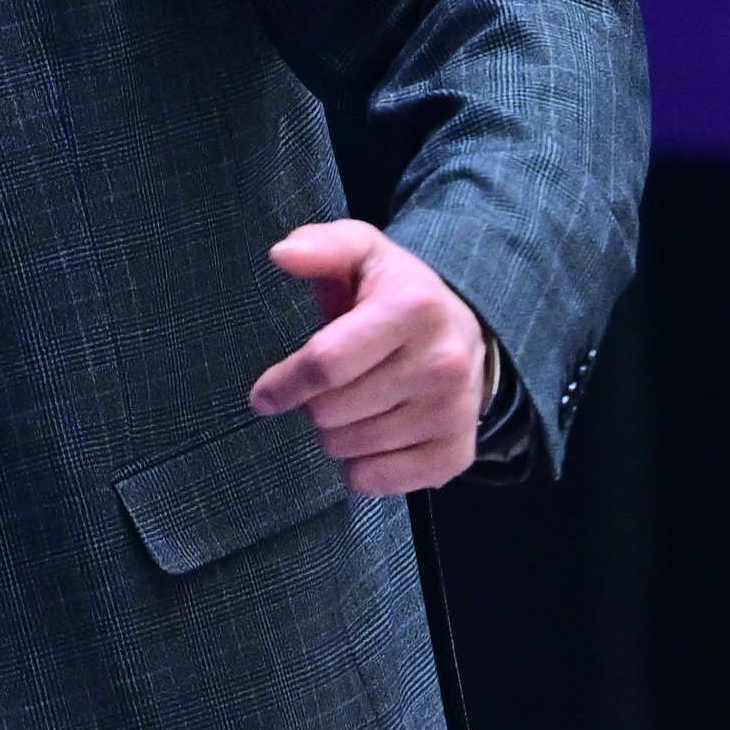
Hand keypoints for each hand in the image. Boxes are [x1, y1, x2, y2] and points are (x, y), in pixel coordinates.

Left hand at [247, 219, 501, 497]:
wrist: (467, 332)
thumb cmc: (396, 292)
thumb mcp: (363, 252)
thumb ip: (322, 247)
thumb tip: (282, 254)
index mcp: (413, 308)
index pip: (326, 363)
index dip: (284, 384)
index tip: (263, 397)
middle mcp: (442, 363)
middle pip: (332, 413)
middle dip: (314, 404)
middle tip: (330, 387)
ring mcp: (453, 413)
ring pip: (350, 450)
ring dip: (335, 435)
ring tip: (353, 406)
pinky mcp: (456, 453)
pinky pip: (377, 482)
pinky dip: (359, 469)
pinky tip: (371, 437)